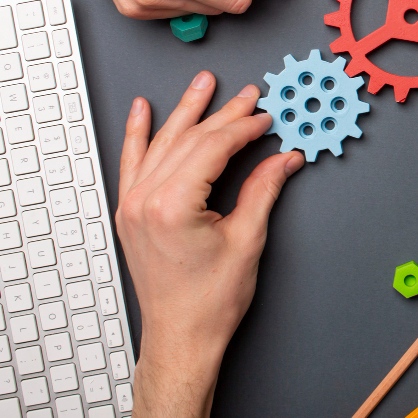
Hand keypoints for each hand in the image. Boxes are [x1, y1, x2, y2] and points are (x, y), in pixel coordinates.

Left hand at [116, 72, 303, 416]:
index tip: (266, 118)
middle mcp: (146, 200)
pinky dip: (138, 134)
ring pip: (162, 143)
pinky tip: (143, 111)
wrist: (181, 336)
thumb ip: (263, 190)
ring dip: (184, 111)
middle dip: (222, 114)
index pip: (213, 147)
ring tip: (202, 84)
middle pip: (189, 139)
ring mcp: (133, 205)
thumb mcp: (247, 240)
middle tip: (247, 94)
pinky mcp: (131, 212)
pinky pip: (132, 162)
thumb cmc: (209, 301)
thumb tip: (284, 159)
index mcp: (173, 205)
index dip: (244, 128)